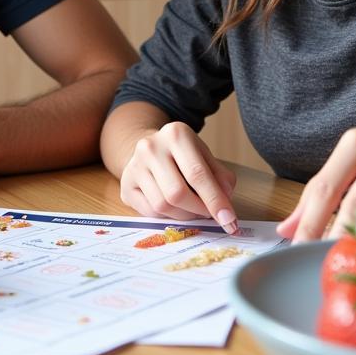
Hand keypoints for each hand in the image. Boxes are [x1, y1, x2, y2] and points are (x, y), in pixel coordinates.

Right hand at [119, 121, 238, 232]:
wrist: (151, 149)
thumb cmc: (183, 155)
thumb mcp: (205, 156)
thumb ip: (221, 178)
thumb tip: (225, 205)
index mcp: (176, 134)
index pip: (197, 174)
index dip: (215, 201)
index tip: (229, 220)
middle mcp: (151, 147)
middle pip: (177, 193)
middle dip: (198, 210)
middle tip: (209, 215)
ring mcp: (135, 165)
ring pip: (162, 206)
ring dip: (184, 216)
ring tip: (193, 209)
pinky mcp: (126, 184)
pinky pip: (150, 212)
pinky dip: (168, 217)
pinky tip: (175, 207)